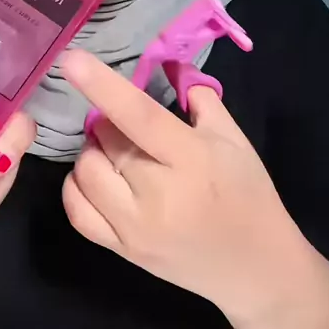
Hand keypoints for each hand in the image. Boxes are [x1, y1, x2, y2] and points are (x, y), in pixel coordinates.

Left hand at [61, 49, 308, 326]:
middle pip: (108, 140)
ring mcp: (135, 227)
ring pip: (86, 171)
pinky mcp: (122, 251)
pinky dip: (76, 185)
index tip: (72, 59)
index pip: (139, 115)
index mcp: (191, 159)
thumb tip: (168, 60)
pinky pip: (77, 211)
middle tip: (124, 120)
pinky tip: (95, 174)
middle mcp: (159, 194)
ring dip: (92, 149)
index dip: (103, 86)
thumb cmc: (248, 194)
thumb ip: (198, 96)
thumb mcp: (233, 138)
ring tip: (113, 148)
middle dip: (107, 119)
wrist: (256, 268)